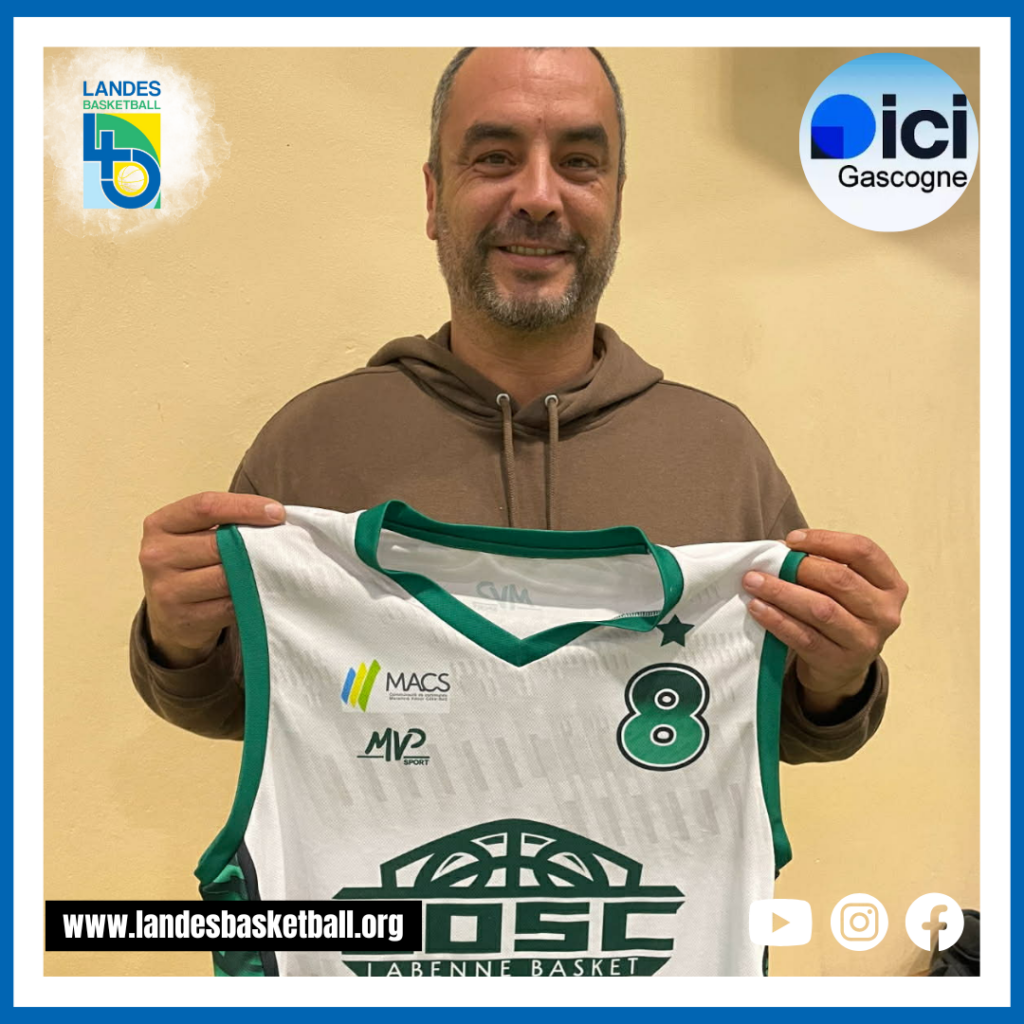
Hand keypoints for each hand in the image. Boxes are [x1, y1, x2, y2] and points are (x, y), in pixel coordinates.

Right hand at [138, 491, 285, 667]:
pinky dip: (247, 599)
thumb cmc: (193, 564)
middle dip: (254, 544)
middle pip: (218, 544)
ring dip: (252, 574)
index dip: (245, 507)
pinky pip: (229, 605)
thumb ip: (225, 522)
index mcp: (160, 524)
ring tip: (267, 571)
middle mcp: (157, 555)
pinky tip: (252, 594)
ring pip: (226, 577)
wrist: (169, 615)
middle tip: (280, 546)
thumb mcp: (196, 535)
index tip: (277, 513)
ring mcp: (166, 589)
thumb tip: (275, 516)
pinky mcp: (183, 618)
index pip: (206, 506)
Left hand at [742, 530, 907, 714]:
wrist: (841, 666)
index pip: (863, 551)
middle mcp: (885, 613)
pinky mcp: (840, 662)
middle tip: (764, 564)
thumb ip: (822, 565)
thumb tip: (781, 548)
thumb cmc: (839, 613)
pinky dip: (777, 620)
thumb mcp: (843, 588)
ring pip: (821, 609)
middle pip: (840, 580)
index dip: (826, 540)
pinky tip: (758, 607)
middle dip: (798, 567)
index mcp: (890, 585)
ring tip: (753, 582)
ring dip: (782, 592)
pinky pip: (804, 636)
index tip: (792, 539)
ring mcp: (866, 640)